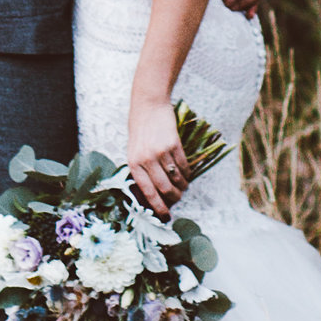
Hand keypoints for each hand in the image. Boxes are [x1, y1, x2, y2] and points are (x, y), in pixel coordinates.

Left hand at [124, 93, 187, 218]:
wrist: (148, 104)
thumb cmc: (139, 128)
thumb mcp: (133, 150)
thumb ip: (141, 170)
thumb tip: (152, 193)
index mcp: (134, 164)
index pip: (148, 192)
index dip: (158, 207)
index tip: (165, 216)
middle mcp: (146, 159)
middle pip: (165, 188)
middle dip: (174, 198)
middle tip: (178, 199)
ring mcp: (160, 151)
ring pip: (176, 178)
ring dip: (182, 186)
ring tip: (183, 186)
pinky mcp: (173, 143)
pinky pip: (183, 165)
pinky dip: (187, 173)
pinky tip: (187, 174)